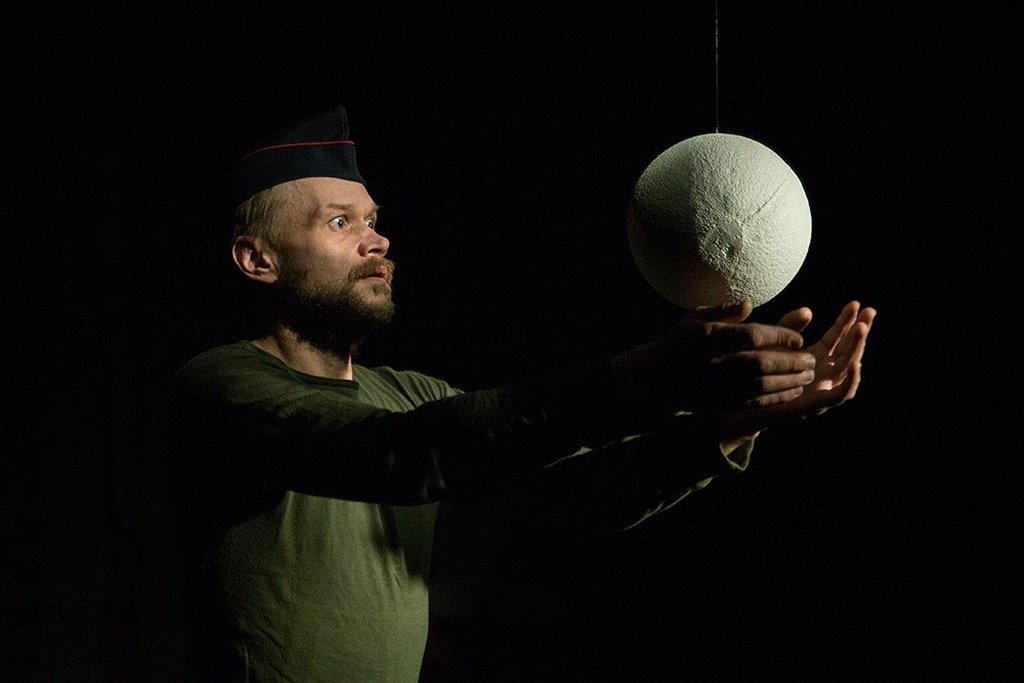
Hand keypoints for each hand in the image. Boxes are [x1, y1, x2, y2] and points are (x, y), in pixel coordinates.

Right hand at [612, 301, 817, 412]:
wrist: (655, 378)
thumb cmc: (678, 344)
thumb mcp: (694, 320)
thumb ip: (722, 311)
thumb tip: (749, 304)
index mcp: (709, 337)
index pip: (754, 334)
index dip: (781, 335)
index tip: (799, 337)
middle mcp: (714, 361)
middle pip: (762, 362)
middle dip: (791, 362)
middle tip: (811, 360)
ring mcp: (716, 385)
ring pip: (761, 385)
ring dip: (789, 381)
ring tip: (807, 376)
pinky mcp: (719, 403)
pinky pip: (753, 403)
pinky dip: (776, 398)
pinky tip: (790, 393)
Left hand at [715, 300, 875, 439]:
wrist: (744, 404)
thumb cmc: (758, 373)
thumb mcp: (774, 344)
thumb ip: (789, 328)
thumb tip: (808, 309)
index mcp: (814, 357)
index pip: (836, 336)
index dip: (846, 320)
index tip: (855, 303)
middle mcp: (822, 372)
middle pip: (848, 349)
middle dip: (859, 330)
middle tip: (869, 311)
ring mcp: (822, 388)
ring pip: (848, 368)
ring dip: (857, 348)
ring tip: (861, 329)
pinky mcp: (817, 404)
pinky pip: (840, 395)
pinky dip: (851, 381)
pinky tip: (855, 364)